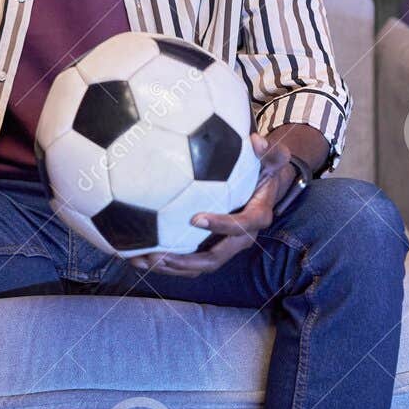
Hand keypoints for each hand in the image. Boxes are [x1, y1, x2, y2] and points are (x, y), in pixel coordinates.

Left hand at [130, 134, 288, 276]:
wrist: (264, 189)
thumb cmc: (263, 170)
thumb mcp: (270, 159)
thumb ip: (267, 152)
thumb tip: (257, 141)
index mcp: (256, 217)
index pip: (241, 226)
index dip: (220, 225)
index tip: (195, 219)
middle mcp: (240, 238)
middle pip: (214, 258)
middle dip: (185, 261)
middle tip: (157, 255)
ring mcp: (224, 246)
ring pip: (198, 266)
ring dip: (169, 267)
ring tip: (141, 260)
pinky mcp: (210, 248)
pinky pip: (189, 262)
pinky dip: (166, 263)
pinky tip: (139, 256)